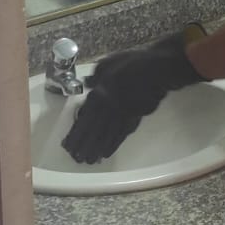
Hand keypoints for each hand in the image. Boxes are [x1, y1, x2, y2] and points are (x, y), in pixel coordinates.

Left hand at [62, 24, 206, 164]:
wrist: (156, 69)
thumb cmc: (131, 63)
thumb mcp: (107, 63)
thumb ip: (95, 77)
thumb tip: (87, 84)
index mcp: (99, 96)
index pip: (84, 120)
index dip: (76, 134)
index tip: (68, 145)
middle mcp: (108, 110)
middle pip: (94, 132)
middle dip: (84, 147)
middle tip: (77, 159)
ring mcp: (122, 117)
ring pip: (107, 137)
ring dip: (97, 150)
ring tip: (89, 161)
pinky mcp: (135, 119)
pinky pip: (121, 136)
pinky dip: (113, 145)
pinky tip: (106, 153)